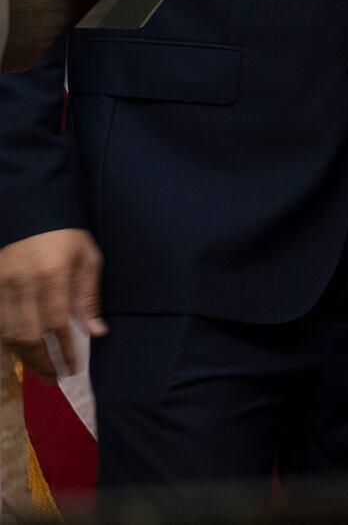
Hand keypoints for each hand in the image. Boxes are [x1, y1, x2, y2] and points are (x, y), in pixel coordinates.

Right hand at [0, 228, 105, 377]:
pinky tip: (11, 359)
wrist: (29, 209)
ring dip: (20, 359)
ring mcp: (1, 287)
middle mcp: (22, 284)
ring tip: (35, 373)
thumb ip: (88, 296)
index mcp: (52, 275)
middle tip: (53, 378)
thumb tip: (96, 332)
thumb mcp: (87, 257)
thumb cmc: (65, 234)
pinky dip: (2, 345)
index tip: (73, 368)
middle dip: (40, 362)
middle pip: (27, 335)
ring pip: (5, 334)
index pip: (57, 324)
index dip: (64, 350)